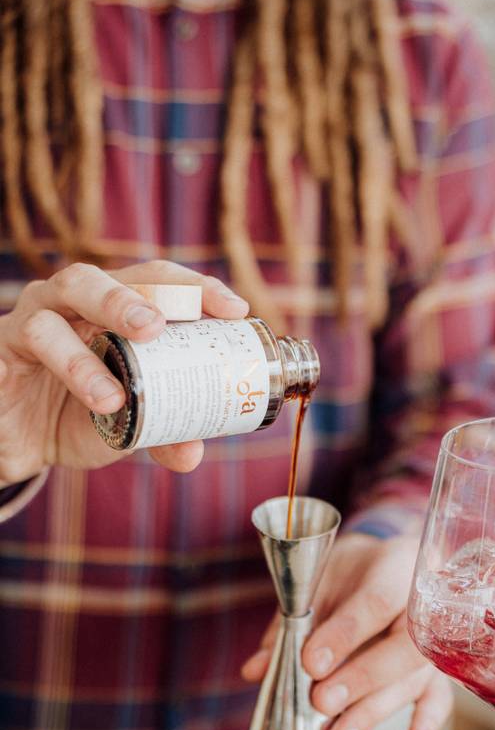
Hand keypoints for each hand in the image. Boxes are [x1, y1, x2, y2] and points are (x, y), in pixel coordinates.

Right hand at [0, 260, 247, 485]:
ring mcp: (38, 317)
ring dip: (93, 341)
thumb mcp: (126, 426)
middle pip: (108, 277)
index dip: (197, 288)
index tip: (237, 311)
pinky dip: (69, 368)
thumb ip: (161, 434)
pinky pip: (32, 340)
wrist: (18, 442)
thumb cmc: (75, 414)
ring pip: (63, 300)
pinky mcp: (6, 345)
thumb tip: (194, 452)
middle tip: (159, 327)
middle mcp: (78, 304)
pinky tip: (98, 399)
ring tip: (118, 390)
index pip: (159, 283)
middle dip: (137, 296)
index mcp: (116, 311)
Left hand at [242, 533, 452, 729]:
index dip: (345, 635)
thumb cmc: (350, 571)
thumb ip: (292, 622)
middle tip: (321, 703)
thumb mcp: (319, 579)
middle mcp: (422, 605)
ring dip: (374, 713)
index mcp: (393, 569)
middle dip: (359, 680)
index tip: (311, 663)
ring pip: (412, 680)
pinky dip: (428, 724)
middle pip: (400, 650)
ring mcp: (433, 640)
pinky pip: (440, 696)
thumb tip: (257, 670)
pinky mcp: (436, 668)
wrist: (389, 562)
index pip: (375, 603)